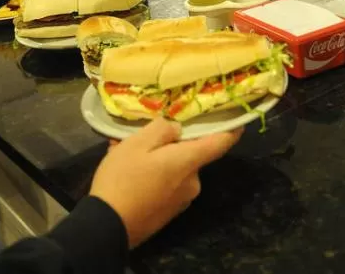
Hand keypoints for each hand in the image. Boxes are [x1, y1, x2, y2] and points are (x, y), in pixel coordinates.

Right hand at [89, 118, 241, 247]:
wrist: (108, 226)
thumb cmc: (124, 179)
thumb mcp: (137, 143)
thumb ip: (162, 129)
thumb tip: (176, 130)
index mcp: (189, 162)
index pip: (221, 143)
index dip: (230, 129)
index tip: (236, 119)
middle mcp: (192, 183)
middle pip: (189, 154)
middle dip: (169, 144)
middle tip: (142, 136)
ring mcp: (180, 200)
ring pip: (173, 169)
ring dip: (156, 159)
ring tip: (124, 154)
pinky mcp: (167, 212)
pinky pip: (165, 184)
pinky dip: (152, 175)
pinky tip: (127, 173)